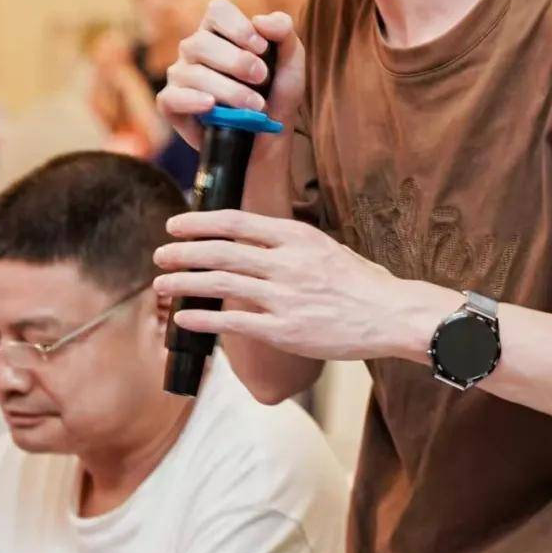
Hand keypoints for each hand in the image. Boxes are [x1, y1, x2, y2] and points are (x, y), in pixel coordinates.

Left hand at [153, 210, 452, 362]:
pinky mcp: (286, 331)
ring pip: (221, 285)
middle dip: (183, 252)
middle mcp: (287, 262)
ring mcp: (285, 297)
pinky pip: (234, 323)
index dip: (199, 222)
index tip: (175, 225)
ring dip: (185, 283)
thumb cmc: (359, 282)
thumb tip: (246, 241)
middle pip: (221, 251)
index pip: (236, 221)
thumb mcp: (323, 246)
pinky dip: (203, 320)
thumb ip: (286, 243)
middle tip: (159, 254)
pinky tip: (184, 319)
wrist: (392, 314)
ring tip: (161, 285)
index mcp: (296, 236)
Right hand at [157, 0, 304, 152]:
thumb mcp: (290, 62)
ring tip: (255, 106)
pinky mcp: (171, 105)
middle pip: (201, 42)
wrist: (268, 139)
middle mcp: (194, 49)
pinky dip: (192, 100)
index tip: (261, 48)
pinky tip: (213, 106)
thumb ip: (283, 32)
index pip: (217, 10)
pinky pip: (171, 98)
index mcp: (219, 31)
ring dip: (228, 90)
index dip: (238, 27)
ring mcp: (180, 76)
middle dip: (237, 61)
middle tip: (262, 79)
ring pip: (191, 73)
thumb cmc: (275, 95)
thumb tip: (261, 20)